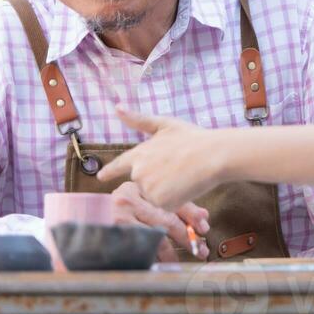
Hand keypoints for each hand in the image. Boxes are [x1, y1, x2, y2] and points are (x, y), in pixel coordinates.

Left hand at [98, 109, 223, 211]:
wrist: (213, 155)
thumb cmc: (193, 138)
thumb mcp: (166, 125)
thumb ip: (139, 120)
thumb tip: (116, 107)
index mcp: (139, 154)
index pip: (119, 165)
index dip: (110, 171)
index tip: (100, 176)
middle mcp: (139, 173)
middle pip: (143, 182)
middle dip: (157, 179)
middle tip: (177, 169)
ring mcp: (148, 188)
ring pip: (155, 196)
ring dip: (167, 191)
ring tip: (184, 176)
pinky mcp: (160, 202)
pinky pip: (166, 206)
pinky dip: (176, 201)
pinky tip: (187, 187)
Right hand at [109, 181, 211, 261]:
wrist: (75, 225)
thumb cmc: (113, 213)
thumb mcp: (138, 204)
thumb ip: (169, 207)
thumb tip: (203, 217)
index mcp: (137, 187)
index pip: (171, 198)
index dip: (191, 214)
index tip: (205, 227)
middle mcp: (128, 199)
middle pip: (166, 218)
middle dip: (187, 235)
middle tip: (201, 249)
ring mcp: (118, 217)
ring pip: (154, 236)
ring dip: (171, 252)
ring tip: (182, 262)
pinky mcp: (112, 235)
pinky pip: (139, 248)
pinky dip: (152, 258)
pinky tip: (160, 265)